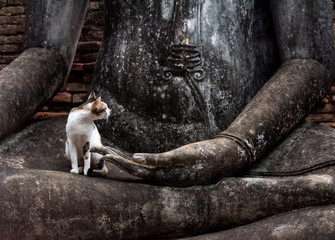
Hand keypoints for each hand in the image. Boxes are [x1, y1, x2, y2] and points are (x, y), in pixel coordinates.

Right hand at [91, 138, 248, 185]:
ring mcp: (172, 170)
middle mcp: (164, 176)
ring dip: (125, 164)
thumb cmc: (201, 158)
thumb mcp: (178, 160)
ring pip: (145, 170)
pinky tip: (135, 157)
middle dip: (113, 163)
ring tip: (108, 155)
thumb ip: (161, 161)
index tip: (102, 155)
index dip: (116, 165)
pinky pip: (163, 161)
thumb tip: (142, 158)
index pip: (134, 172)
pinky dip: (148, 160)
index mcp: (162, 175)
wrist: (224, 157)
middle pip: (134, 172)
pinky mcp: (182, 160)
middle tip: (96, 151)